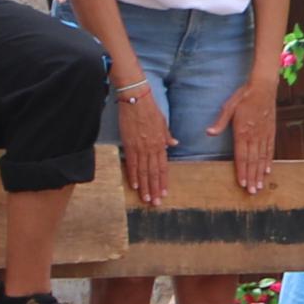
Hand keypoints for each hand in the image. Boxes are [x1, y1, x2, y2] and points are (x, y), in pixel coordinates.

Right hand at [113, 79, 172, 207]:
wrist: (136, 100)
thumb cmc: (150, 109)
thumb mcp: (163, 122)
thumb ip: (168, 136)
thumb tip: (174, 144)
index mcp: (161, 143)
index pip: (163, 167)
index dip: (164, 181)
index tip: (164, 193)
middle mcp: (152, 148)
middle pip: (154, 173)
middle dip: (155, 189)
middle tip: (155, 203)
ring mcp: (140, 147)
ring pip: (144, 172)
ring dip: (145, 186)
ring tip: (146, 199)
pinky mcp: (129, 144)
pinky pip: (132, 163)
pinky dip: (133, 175)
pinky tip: (135, 185)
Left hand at [222, 78, 275, 194]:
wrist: (263, 87)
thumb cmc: (243, 96)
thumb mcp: (229, 106)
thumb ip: (220, 122)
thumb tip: (209, 133)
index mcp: (242, 131)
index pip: (242, 155)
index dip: (242, 171)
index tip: (242, 184)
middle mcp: (254, 135)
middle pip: (253, 161)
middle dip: (252, 177)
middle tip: (252, 192)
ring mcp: (264, 134)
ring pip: (262, 158)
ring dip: (260, 173)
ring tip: (260, 186)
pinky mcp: (270, 132)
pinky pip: (270, 150)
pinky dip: (269, 161)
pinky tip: (268, 171)